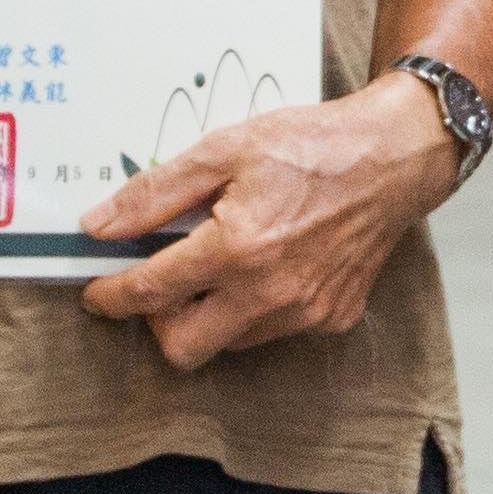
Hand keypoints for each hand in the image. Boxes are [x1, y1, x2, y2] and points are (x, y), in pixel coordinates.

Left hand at [77, 74, 461, 369]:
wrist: (394, 157)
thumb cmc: (311, 145)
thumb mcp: (225, 149)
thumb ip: (156, 192)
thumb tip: (98, 226)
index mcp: (237, 247)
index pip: (151, 292)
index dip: (111, 296)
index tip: (97, 292)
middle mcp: (270, 292)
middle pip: (184, 348)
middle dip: (158, 323)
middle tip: (160, 285)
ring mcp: (305, 313)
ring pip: (228, 342)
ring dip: (209, 314)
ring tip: (220, 265)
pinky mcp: (332, 318)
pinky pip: (273, 331)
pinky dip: (255, 308)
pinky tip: (269, 266)